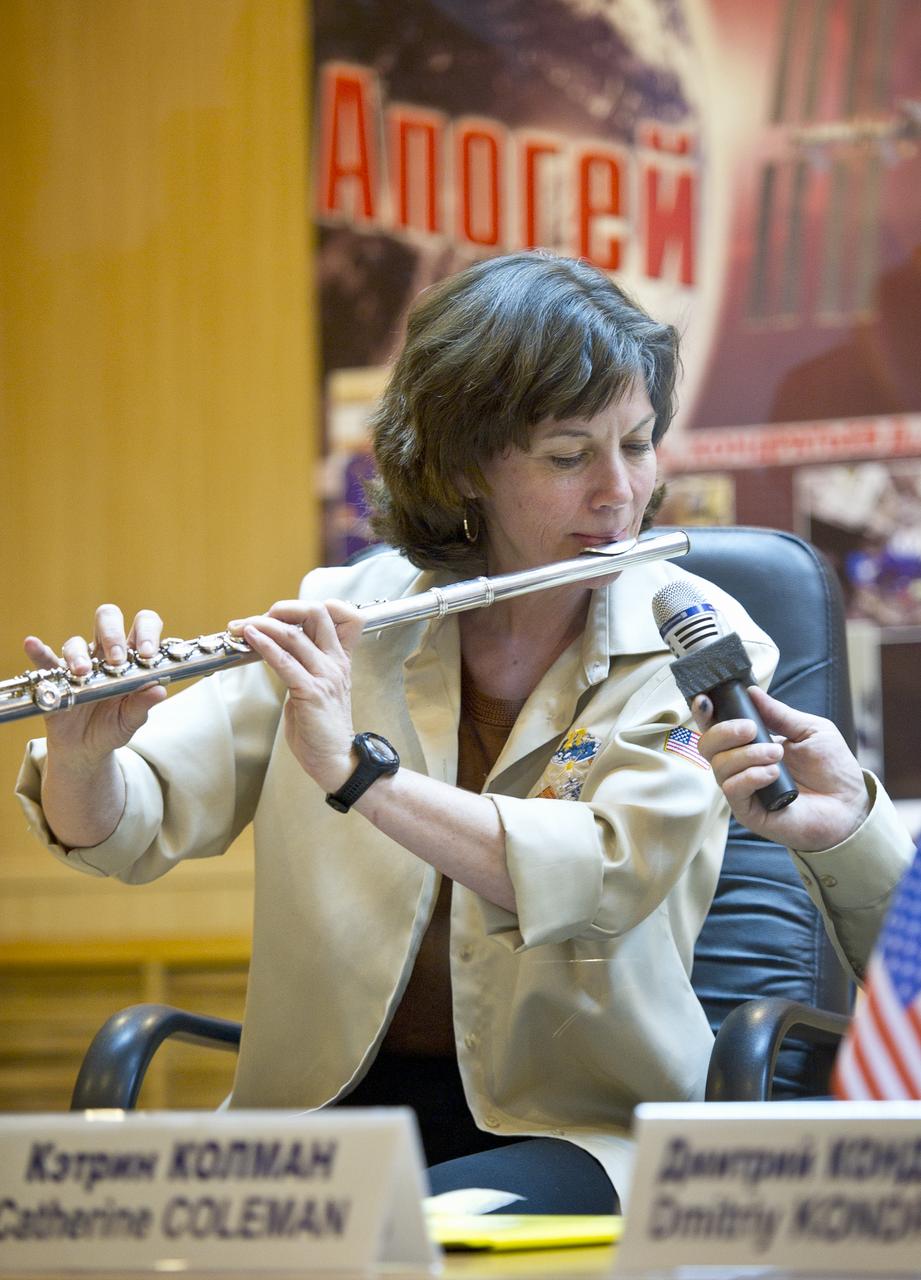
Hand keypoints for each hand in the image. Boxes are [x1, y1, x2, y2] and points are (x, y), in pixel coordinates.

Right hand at [24, 604, 167, 771]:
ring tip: (83, 673)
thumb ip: (143, 704)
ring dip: (80, 654)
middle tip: (116, 659)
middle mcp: (105, 653)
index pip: (143, 627)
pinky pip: (44, 660)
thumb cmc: (113, 727)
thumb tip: (160, 690)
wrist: (85, 749)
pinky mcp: (55, 676)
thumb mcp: (131, 720)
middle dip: (113, 634)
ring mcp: (79, 662)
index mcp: (131, 658)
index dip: (147, 632)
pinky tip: (32, 645)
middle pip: (108, 620)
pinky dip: (39, 651)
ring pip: (77, 642)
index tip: (147, 654)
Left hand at [230, 599, 363, 791]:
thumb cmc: (322, 730)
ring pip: (293, 635)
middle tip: (260, 617)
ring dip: (261, 625)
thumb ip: (303, 670)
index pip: (340, 615)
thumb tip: (278, 656)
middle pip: (316, 613)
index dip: (311, 607)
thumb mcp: (317, 690)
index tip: (284, 614)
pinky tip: (250, 638)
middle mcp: (335, 662)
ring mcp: (325, 675)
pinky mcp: (311, 692)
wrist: (337, 760)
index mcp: (340, 660)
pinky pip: (284, 661)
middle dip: (284, 608)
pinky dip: (263, 645)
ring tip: (241, 625)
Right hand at [692, 686, 869, 851]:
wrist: (850, 804)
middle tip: (752, 729)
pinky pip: (732, 789)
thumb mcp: (809, 730)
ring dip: (746, 755)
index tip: (706, 700)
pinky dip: (750, 776)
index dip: (705, 713)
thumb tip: (751, 692)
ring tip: (777, 754)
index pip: (716, 728)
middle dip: (725, 731)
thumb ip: (779, 714)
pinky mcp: (748, 812)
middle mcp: (740, 766)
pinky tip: (773, 774)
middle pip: (707, 746)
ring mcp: (742, 789)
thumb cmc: (831, 768)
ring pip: (719, 766)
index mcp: (750, 744)